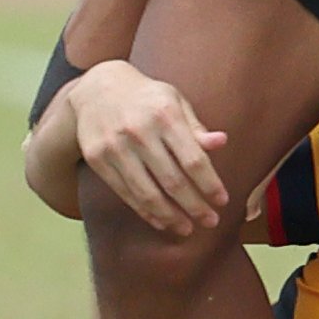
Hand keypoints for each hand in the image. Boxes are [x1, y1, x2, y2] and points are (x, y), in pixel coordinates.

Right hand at [69, 60, 232, 233]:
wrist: (96, 89)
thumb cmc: (146, 98)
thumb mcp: (174, 102)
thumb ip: (196, 128)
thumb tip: (221, 142)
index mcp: (165, 115)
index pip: (193, 159)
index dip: (210, 185)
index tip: (222, 201)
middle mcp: (139, 132)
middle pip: (173, 181)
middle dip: (194, 206)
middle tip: (210, 221)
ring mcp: (115, 147)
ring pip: (148, 193)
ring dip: (170, 216)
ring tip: (186, 229)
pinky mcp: (98, 160)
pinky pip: (126, 193)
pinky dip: (145, 211)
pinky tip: (161, 221)